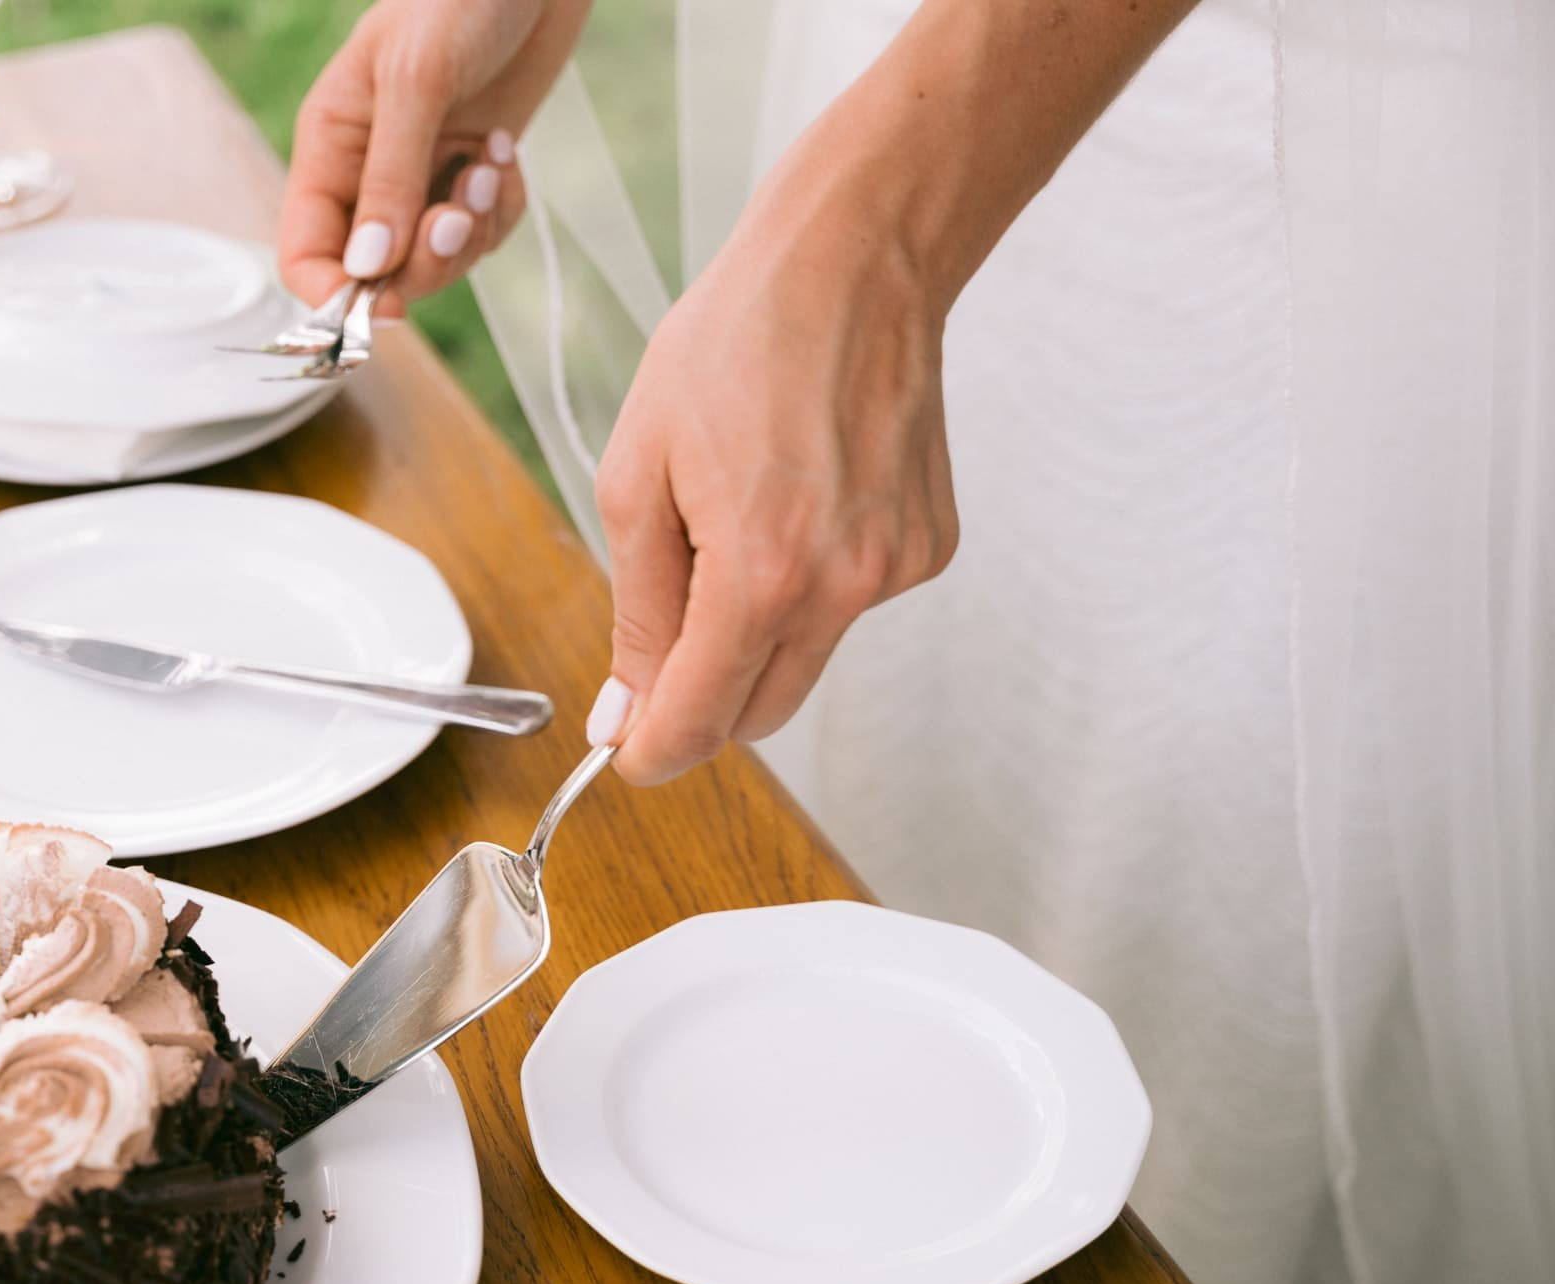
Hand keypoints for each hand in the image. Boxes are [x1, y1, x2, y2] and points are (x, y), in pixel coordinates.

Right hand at [279, 0, 586, 312]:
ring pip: (436, 261)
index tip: (384, 302)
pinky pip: (482, 234)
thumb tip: (367, 268)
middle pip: (377, 275)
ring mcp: (423, 178)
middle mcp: (368, 174)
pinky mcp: (471, 175)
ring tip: (489, 164)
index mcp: (329, 148)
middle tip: (458, 215)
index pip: (305, 254)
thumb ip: (390, 178)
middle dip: (425, 260)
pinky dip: (500, 209)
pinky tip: (506, 154)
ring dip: (471, 231)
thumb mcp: (415, 80)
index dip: (337, 294)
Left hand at [585, 138, 958, 783]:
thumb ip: (636, 613)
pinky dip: (811, 584)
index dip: (651, 750)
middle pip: (758, 712)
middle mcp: (844, 588)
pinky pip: (850, 606)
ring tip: (734, 525)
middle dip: (701, 700)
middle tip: (658, 646)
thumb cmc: (735, 346)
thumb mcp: (637, 477)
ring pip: (804, 660)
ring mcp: (897, 571)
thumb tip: (625, 715)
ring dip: (756, 634)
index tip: (626, 752)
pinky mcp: (929, 548)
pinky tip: (798, 500)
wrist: (853, 261)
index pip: (700, 721)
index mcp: (761, 577)